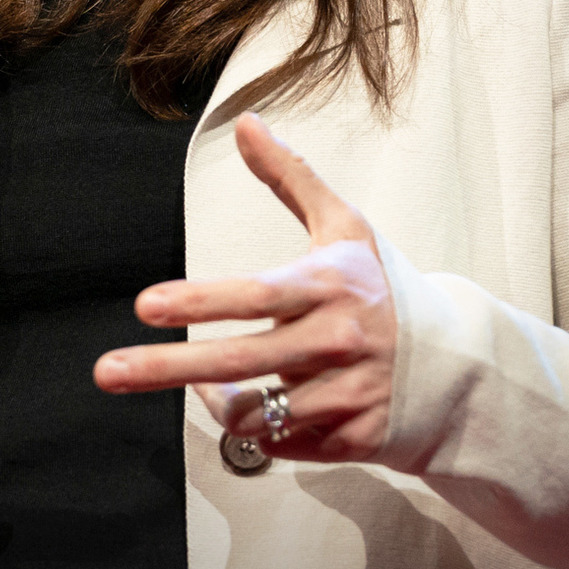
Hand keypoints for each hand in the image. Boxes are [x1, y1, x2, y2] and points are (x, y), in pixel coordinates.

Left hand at [93, 113, 395, 462]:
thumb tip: (246, 123)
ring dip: (216, 401)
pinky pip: (282, 445)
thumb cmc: (387, 288)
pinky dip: (257, 430)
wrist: (460, 367)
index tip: (145, 305)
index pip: (256, 295)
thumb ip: (290, 176)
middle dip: (166, 368)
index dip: (199, 301)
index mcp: (331, 287)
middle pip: (240, 361)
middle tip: (108, 371)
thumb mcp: (345, 226)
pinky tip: (252, 406)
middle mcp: (338, 343)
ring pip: (256, 414)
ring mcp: (347, 396)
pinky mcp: (354, 440)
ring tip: (200, 382)